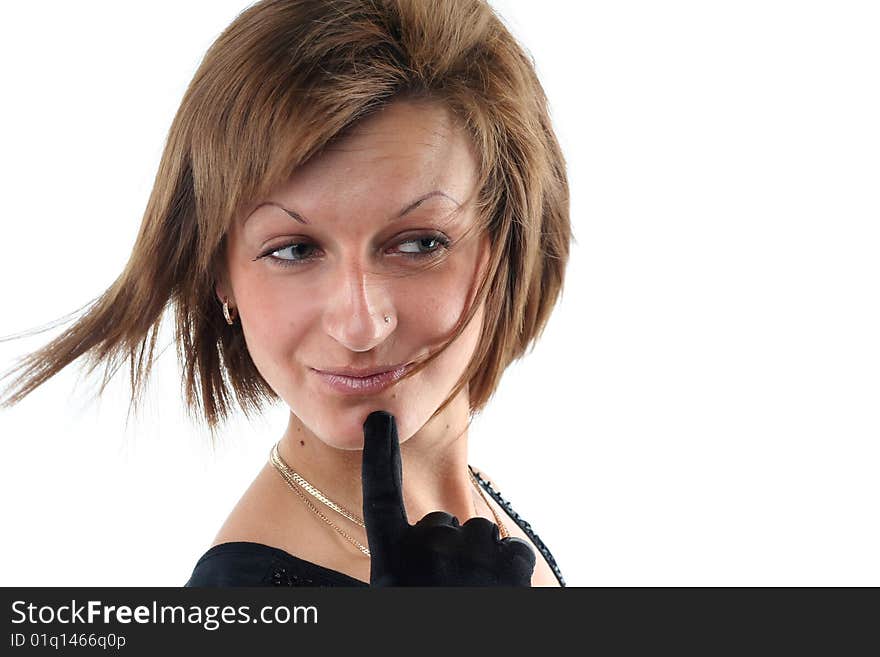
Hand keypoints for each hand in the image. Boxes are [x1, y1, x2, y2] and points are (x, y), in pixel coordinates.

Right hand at [361, 410, 535, 585]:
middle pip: (441, 523)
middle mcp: (429, 549)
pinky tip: (497, 590)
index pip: (381, 495)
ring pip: (480, 535)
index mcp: (391, 561)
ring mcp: (472, 554)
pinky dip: (512, 569)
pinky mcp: (511, 565)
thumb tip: (381, 547)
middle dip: (447, 547)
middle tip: (444, 586)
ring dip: (479, 561)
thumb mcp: (394, 591)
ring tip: (470, 592)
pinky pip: (516, 551)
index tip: (379, 417)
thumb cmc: (428, 638)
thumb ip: (396, 562)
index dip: (379, 454)